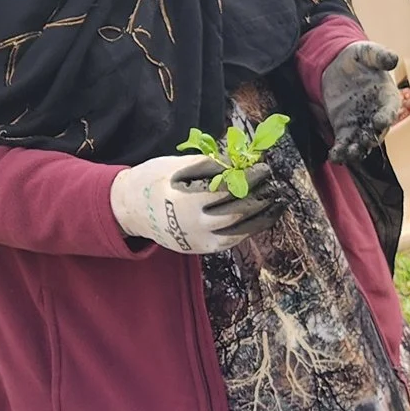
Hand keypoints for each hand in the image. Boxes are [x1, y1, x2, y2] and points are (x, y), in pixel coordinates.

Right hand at [110, 155, 276, 253]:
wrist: (131, 210)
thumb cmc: (155, 180)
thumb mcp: (177, 165)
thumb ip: (209, 165)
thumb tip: (240, 161)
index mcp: (188, 201)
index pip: (229, 190)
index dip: (250, 179)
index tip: (264, 169)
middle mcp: (195, 225)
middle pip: (238, 213)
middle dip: (260, 198)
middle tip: (275, 186)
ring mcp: (199, 241)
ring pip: (239, 231)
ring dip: (262, 217)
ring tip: (278, 203)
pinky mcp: (201, 249)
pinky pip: (231, 241)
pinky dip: (248, 229)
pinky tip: (262, 217)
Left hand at [321, 40, 402, 164]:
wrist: (339, 65)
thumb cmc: (359, 58)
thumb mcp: (368, 52)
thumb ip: (380, 56)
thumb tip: (393, 59)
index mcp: (387, 97)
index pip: (390, 109)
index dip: (387, 116)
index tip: (380, 121)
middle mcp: (376, 114)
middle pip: (377, 131)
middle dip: (371, 139)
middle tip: (364, 143)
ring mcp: (360, 123)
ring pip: (361, 141)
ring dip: (356, 150)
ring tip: (348, 155)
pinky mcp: (344, 127)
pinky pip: (344, 142)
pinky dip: (340, 151)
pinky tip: (335, 156)